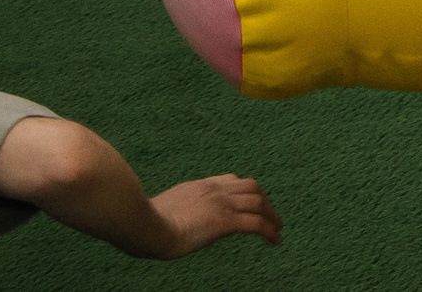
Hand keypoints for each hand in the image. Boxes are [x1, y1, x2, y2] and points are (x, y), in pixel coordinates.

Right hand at [146, 175, 281, 257]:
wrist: (145, 225)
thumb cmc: (144, 222)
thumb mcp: (162, 209)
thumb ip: (176, 208)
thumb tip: (173, 218)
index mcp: (199, 186)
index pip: (231, 180)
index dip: (245, 191)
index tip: (251, 201)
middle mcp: (214, 189)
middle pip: (251, 187)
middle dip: (264, 200)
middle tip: (270, 215)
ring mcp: (221, 203)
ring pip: (259, 203)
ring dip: (272, 216)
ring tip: (277, 229)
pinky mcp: (225, 221)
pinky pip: (257, 224)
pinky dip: (270, 231)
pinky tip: (275, 241)